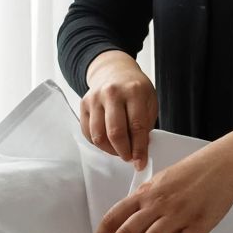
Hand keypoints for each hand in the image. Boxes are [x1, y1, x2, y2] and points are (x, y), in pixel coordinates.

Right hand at [81, 50, 157, 169]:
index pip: (136, 126)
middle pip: (115, 132)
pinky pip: (88, 132)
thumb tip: (139, 152)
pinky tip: (108, 143)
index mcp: (133, 91)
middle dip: (123, 152)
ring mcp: (95, 98)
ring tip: (119, 151)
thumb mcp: (149, 101)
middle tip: (129, 158)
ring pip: (98, 135)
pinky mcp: (83, 104)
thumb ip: (145, 125)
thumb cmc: (135, 89)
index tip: (140, 162)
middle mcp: (112, 93)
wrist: (114, 70)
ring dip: (110, 150)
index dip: (139, 148)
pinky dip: (98, 143)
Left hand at [90, 126, 232, 232]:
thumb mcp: (161, 183)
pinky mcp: (198, 222)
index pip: (115, 216)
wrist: (221, 166)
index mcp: (145, 194)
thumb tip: (131, 226)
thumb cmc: (190, 174)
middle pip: (127, 230)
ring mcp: (178, 214)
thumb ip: (145, 203)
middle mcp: (157, 204)